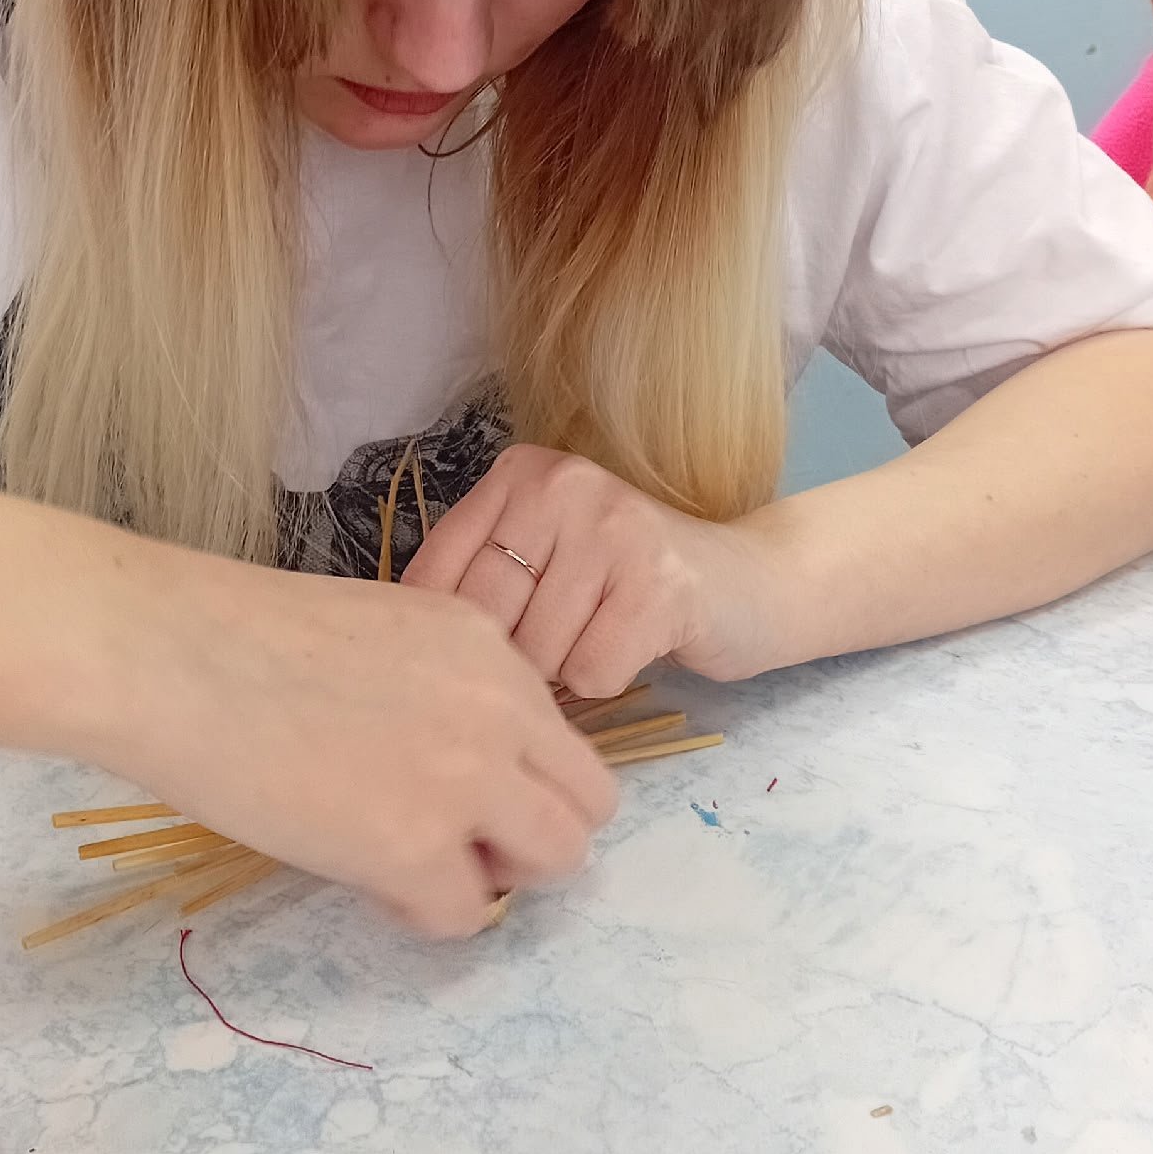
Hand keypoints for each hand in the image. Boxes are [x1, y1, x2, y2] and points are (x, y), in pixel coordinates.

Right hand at [109, 553, 619, 938]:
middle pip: (585, 806)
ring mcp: (464, 781)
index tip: (462, 790)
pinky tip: (369, 881)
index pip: (560, 740)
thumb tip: (451, 763)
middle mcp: (499, 710)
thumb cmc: (239, 636)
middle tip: (456, 840)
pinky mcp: (413, 850)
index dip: (519, 778)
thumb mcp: (383, 632)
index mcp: (487, 650)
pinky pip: (465, 914)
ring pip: (553, 861)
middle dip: (530, 834)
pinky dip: (425, 913)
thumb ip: (442, 689)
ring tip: (417, 863)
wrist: (172, 656)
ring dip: (496, 874)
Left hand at [400, 443, 773, 692]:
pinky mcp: (658, 584)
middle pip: (487, 618)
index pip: (435, 573)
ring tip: (604, 634)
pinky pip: (590, 673)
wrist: (750, 584)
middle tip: (560, 641)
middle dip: (516, 657)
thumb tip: (402, 643)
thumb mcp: (544, 555)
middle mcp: (563, 485)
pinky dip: (609, 679)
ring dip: (566, 671)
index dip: (445, 635)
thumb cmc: (626, 584)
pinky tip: (636, 645)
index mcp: (520, 473)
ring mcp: (613, 528)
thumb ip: (479, 579)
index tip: (466, 657)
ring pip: (538, 653)